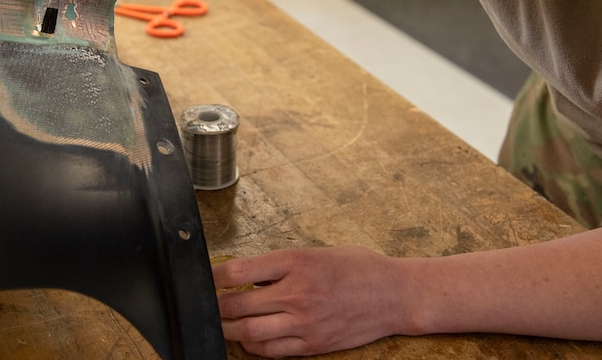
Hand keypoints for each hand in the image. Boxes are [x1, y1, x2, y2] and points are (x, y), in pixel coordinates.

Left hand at [212, 247, 407, 356]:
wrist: (394, 294)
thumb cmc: (358, 267)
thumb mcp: (317, 252)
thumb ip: (282, 264)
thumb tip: (248, 274)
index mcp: (296, 262)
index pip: (239, 271)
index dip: (214, 276)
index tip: (207, 278)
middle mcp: (297, 293)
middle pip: (238, 306)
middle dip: (216, 307)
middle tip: (209, 304)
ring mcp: (304, 322)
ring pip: (250, 333)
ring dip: (229, 330)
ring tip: (222, 324)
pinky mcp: (313, 345)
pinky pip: (272, 351)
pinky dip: (254, 347)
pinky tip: (249, 340)